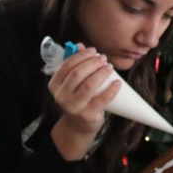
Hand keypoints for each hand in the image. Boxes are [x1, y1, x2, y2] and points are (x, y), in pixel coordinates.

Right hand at [48, 46, 120, 160]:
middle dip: (92, 63)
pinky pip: (101, 99)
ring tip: (109, 67)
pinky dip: (111, 90)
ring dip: (101, 73)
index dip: (81, 55)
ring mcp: (74, 107)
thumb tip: (79, 45)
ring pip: (88, 85)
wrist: (78, 126)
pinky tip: (117, 83)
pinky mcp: (87, 115)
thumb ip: (75, 65)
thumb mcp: (72, 83)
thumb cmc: (78, 99)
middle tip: (103, 58)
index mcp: (55, 85)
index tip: (93, 51)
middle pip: (77, 73)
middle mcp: (61, 96)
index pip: (66, 65)